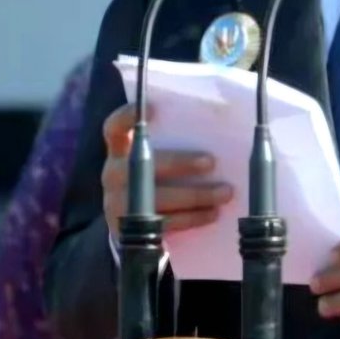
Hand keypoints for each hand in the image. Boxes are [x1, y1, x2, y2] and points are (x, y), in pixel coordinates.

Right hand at [101, 103, 232, 236]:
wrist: (130, 224)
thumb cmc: (151, 180)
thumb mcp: (150, 161)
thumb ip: (168, 146)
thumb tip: (214, 134)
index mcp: (119, 151)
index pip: (114, 128)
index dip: (128, 117)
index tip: (153, 110)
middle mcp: (115, 175)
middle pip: (144, 164)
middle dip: (180, 163)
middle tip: (211, 162)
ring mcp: (119, 203)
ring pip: (159, 198)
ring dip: (196, 195)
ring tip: (225, 192)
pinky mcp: (132, 229)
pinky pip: (165, 222)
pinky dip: (192, 218)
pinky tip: (212, 213)